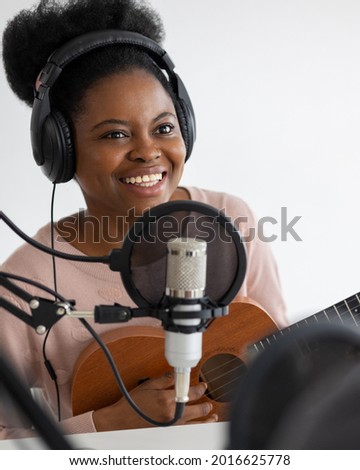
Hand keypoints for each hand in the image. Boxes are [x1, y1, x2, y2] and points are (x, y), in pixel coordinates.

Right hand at [92, 371, 217, 431]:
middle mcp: (172, 414)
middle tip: (208, 399)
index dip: (200, 388)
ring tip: (212, 416)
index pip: (191, 392)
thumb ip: (165, 379)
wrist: (121, 421)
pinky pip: (188, 432)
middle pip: (197, 409)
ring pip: (196, 424)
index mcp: (167, 399)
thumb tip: (177, 373)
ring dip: (207, 419)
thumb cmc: (133, 404)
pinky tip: (201, 426)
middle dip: (205, 403)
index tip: (203, 385)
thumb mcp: (148, 385)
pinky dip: (197, 428)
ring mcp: (172, 426)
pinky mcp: (169, 433)